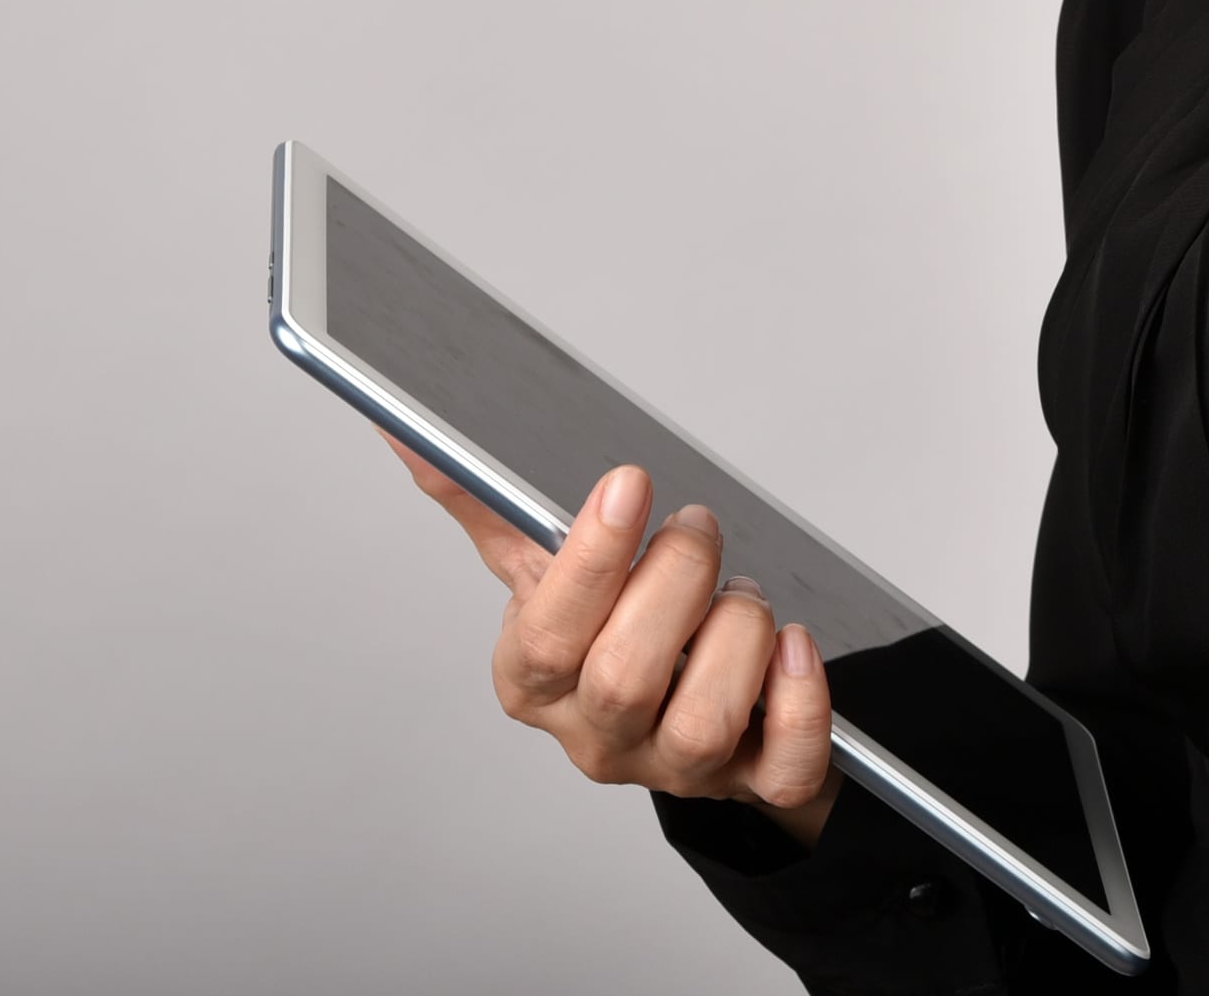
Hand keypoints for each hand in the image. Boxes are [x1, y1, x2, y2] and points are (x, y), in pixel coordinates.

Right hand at [393, 436, 845, 845]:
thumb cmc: (609, 626)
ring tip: (741, 593)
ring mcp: (674, 766)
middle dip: (675, 584)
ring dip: (737, 635)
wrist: (680, 702)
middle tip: (697, 528)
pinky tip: (796, 648)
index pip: (548, 639)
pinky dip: (802, 707)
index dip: (591, 562)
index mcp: (535, 682)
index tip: (630, 483)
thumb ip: (483, 500)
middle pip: (624, 681)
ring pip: (701, 724)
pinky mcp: (752, 781)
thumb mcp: (542, 568)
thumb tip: (406, 427)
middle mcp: (599, 735)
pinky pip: (781, 771)